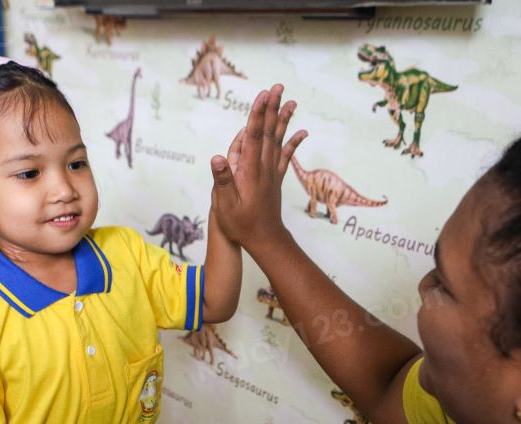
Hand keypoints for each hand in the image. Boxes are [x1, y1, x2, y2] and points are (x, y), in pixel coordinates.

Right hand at [209, 83, 307, 249]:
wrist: (265, 240)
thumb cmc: (241, 224)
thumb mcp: (225, 205)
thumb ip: (223, 180)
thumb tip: (218, 157)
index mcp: (250, 170)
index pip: (253, 136)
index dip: (258, 114)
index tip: (263, 95)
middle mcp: (264, 167)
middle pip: (268, 131)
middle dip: (272, 108)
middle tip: (278, 87)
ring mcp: (271, 172)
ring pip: (278, 140)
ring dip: (283, 119)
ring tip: (291, 101)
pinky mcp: (275, 178)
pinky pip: (285, 155)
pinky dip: (293, 141)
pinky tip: (302, 131)